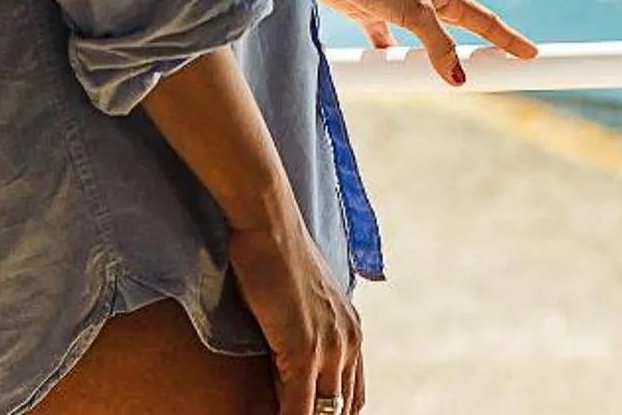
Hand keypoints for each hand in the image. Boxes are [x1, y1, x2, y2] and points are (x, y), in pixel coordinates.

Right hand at [226, 204, 363, 414]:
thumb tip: (288, 374)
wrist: (268, 224)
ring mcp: (331, 347)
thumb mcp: (300, 302)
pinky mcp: (305, 350)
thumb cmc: (274, 256)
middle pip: (343, 409)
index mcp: (352, 331)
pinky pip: (299, 408)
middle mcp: (350, 341)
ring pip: (324, 412)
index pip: (353, 397)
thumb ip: (304, 336)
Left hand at [310, 0, 537, 86]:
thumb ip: (439, 46)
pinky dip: (392, 59)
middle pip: (460, 34)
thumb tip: (461, 79)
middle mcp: (426, 3)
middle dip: (478, 54)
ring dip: (435, 61)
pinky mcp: (372, 17)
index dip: (509, 39)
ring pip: (426, 43)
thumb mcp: (415, 13)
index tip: (532, 54)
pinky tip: (391, 72)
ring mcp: (399, 10)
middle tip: (497, 76)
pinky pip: (388, 46)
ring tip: (447, 83)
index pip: (486, 22)